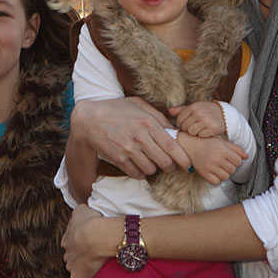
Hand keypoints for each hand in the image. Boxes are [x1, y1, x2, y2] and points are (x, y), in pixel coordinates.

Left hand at [62, 205, 113, 277]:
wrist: (97, 237)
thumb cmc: (91, 222)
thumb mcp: (82, 210)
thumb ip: (79, 213)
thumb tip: (81, 212)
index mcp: (66, 240)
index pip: (73, 244)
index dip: (83, 244)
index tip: (92, 242)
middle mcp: (67, 254)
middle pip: (75, 257)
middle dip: (84, 256)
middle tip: (97, 253)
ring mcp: (72, 266)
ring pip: (79, 269)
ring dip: (88, 267)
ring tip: (101, 264)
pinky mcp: (78, 277)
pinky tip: (102, 274)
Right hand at [73, 97, 191, 178]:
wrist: (89, 119)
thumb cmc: (116, 109)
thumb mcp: (138, 104)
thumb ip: (158, 116)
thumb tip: (175, 129)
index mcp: (148, 123)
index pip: (172, 146)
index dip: (183, 158)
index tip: (188, 164)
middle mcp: (140, 137)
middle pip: (165, 162)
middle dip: (170, 166)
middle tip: (169, 164)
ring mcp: (128, 149)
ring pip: (152, 169)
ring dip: (154, 169)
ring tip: (151, 162)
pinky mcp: (118, 159)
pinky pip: (137, 174)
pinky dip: (141, 173)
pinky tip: (139, 166)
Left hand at [170, 100, 225, 138]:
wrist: (225, 114)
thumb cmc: (206, 111)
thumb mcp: (195, 108)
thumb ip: (181, 110)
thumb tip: (169, 110)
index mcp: (193, 107)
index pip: (179, 120)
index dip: (180, 125)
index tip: (184, 126)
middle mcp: (199, 113)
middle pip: (184, 127)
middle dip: (186, 130)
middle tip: (191, 129)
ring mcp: (207, 120)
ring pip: (192, 132)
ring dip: (194, 133)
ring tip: (198, 130)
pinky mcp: (213, 128)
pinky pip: (201, 136)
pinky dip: (202, 135)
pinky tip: (205, 132)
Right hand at [176, 133, 247, 185]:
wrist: (191, 145)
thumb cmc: (208, 143)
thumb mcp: (223, 143)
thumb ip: (236, 149)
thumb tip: (247, 157)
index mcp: (222, 150)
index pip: (238, 161)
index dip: (236, 161)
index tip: (231, 159)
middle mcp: (216, 158)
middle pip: (232, 170)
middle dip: (230, 167)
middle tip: (224, 162)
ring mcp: (210, 166)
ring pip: (226, 177)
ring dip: (224, 174)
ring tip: (219, 168)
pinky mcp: (204, 173)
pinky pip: (216, 182)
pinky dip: (217, 179)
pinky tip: (214, 173)